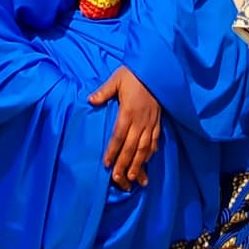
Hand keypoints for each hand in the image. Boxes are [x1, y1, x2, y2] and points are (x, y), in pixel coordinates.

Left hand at [89, 67, 161, 188]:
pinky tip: (147, 161)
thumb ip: (103, 92)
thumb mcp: (116, 80)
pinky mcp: (158, 121)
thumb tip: (90, 100)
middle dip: (125, 164)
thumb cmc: (133, 74)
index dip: (113, 151)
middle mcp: (140, 120)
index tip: (107, 164)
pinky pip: (155, 140)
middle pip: (131, 147)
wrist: (155, 68)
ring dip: (139, 163)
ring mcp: (150, 122)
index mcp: (128, 112)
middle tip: (119, 180)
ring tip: (135, 178)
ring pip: (145, 147)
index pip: (119, 136)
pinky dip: (151, 152)